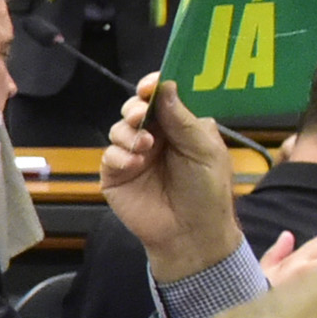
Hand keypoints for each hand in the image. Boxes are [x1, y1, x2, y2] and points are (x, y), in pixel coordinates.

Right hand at [97, 74, 242, 272]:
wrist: (191, 233)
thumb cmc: (207, 191)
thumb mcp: (204, 151)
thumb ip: (183, 120)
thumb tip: (166, 87)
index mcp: (179, 128)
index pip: (162, 99)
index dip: (154, 88)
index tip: (150, 85)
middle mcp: (155, 138)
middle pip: (135, 109)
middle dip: (135, 108)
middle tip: (141, 115)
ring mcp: (134, 156)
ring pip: (119, 129)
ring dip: (128, 133)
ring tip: (144, 147)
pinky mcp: (116, 175)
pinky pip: (109, 155)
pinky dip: (119, 155)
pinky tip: (134, 164)